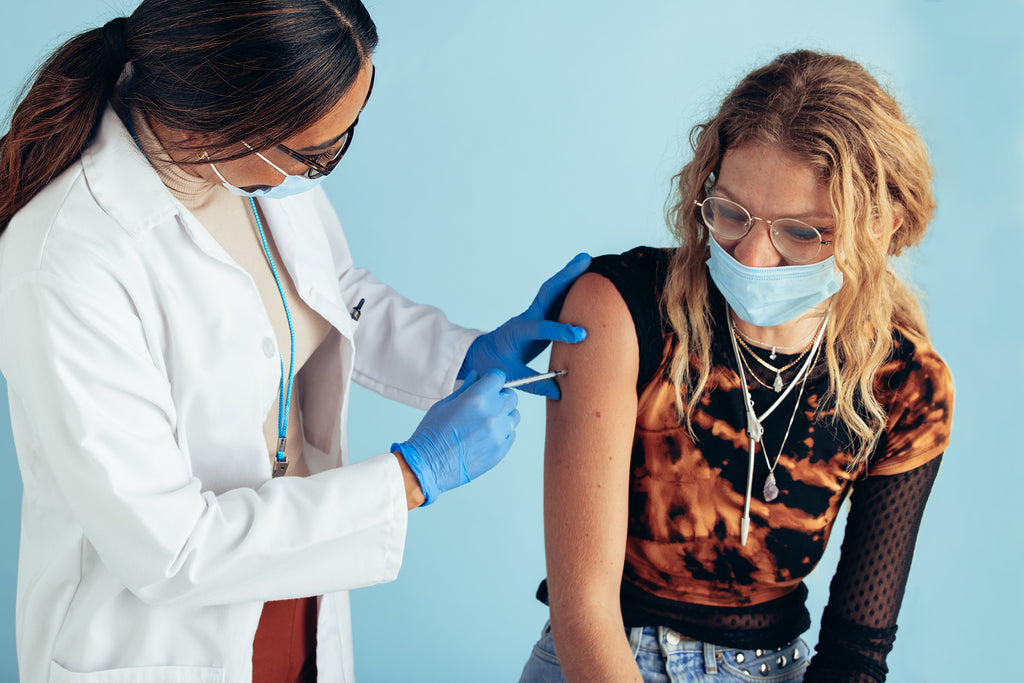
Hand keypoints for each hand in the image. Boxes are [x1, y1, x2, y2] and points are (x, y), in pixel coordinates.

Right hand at [392, 370, 519, 505]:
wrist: (428, 466)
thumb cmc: (431, 434)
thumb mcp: (444, 404)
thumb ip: (466, 388)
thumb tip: (477, 376)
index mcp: (477, 399)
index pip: (498, 377)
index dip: (492, 379)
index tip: (488, 384)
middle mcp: (492, 414)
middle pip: (511, 396)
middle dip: (500, 396)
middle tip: (486, 404)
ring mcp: (499, 434)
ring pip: (514, 416)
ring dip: (503, 415)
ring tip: (485, 422)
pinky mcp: (501, 451)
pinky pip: (511, 434)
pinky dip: (502, 432)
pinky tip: (485, 436)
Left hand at [460, 253, 590, 398]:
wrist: (485, 354)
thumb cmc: (495, 364)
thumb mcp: (511, 375)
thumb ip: (534, 383)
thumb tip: (559, 391)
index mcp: (520, 331)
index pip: (542, 327)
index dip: (561, 330)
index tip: (580, 334)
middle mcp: (528, 317)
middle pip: (548, 292)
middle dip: (566, 275)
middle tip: (584, 258)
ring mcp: (535, 315)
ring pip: (553, 291)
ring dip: (570, 275)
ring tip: (587, 260)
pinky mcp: (542, 318)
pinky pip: (557, 300)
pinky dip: (571, 288)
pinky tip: (586, 281)